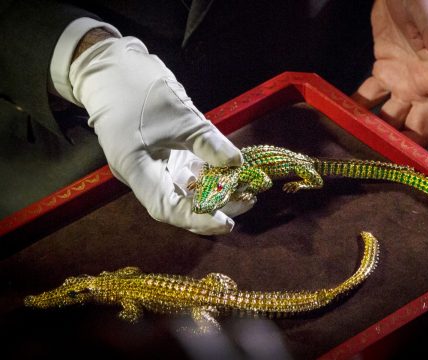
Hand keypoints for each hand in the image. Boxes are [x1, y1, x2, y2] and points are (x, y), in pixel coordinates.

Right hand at [69, 36, 253, 234]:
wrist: (111, 67)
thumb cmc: (140, 87)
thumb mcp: (181, 115)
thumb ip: (208, 142)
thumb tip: (236, 163)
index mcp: (135, 167)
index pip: (166, 207)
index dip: (197, 219)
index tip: (227, 222)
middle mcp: (140, 174)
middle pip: (176, 204)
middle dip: (211, 207)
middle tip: (245, 202)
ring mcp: (149, 166)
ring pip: (181, 191)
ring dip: (211, 193)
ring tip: (242, 191)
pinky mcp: (158, 156)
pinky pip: (182, 175)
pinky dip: (204, 177)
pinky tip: (226, 175)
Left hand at [353, 0, 427, 167]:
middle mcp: (425, 85)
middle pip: (422, 127)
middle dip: (412, 151)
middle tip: (395, 173)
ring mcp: (404, 81)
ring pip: (396, 118)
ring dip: (382, 135)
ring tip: (365, 153)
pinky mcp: (384, 71)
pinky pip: (372, 97)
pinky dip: (360, 110)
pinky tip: (346, 122)